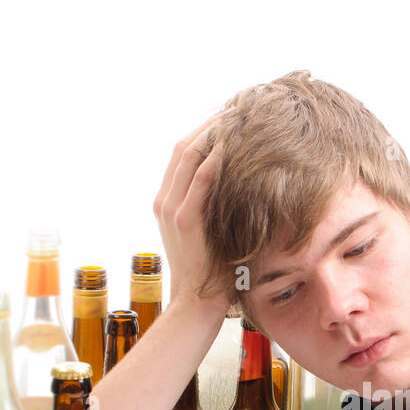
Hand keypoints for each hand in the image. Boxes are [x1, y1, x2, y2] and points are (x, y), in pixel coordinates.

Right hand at [152, 113, 228, 309]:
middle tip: (240, 104)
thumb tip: (244, 186)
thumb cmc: (213, 273)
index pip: (185, 151)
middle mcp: (165, 199)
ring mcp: (172, 209)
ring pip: (188, 155)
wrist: (198, 305)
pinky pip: (199, 180)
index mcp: (169, 200)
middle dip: (212, 121)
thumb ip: (217, 208)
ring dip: (214, 131)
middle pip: (185, 144)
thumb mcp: (213, 233)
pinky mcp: (184, 221)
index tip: (234, 112)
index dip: (207, 127)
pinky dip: (214, 158)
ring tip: (239, 113)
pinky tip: (233, 143)